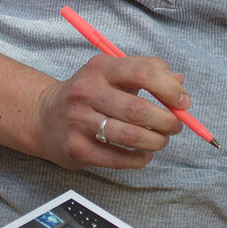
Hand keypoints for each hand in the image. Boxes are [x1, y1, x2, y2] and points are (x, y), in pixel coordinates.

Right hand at [30, 53, 184, 170]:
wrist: (43, 116)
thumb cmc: (89, 93)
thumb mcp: (112, 74)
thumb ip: (147, 72)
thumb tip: (180, 82)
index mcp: (100, 68)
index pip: (143, 72)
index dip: (169, 89)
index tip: (183, 102)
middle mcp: (87, 92)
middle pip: (138, 109)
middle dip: (166, 121)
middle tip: (174, 126)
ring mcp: (79, 121)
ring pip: (130, 136)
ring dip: (155, 141)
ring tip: (161, 141)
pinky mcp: (76, 148)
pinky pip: (117, 158)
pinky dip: (138, 159)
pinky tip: (144, 154)